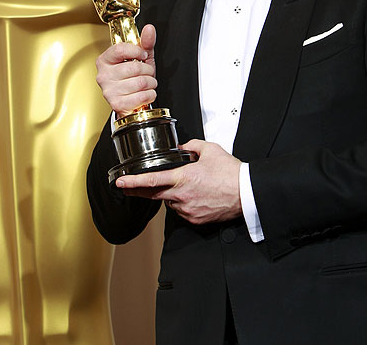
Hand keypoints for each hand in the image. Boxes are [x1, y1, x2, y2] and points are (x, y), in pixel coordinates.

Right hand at [95, 23, 156, 114]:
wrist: (131, 102)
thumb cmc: (134, 78)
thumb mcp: (140, 58)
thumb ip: (145, 42)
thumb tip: (149, 29)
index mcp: (105, 60)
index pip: (120, 49)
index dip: (137, 51)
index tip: (143, 55)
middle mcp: (103, 75)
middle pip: (134, 67)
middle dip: (148, 71)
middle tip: (146, 73)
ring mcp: (109, 91)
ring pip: (140, 82)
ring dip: (150, 83)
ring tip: (146, 84)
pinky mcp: (117, 104)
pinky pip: (142, 96)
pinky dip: (150, 95)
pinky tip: (145, 93)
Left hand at [115, 139, 242, 223]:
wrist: (246, 193)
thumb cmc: (230, 173)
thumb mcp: (210, 150)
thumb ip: (192, 146)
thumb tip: (184, 148)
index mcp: (183, 178)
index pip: (151, 180)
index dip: (132, 182)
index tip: (120, 182)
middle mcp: (182, 196)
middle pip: (152, 195)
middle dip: (137, 191)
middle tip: (126, 188)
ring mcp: (188, 210)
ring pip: (169, 202)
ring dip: (168, 195)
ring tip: (183, 186)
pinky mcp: (195, 220)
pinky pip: (181, 211)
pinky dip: (181, 203)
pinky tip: (192, 195)